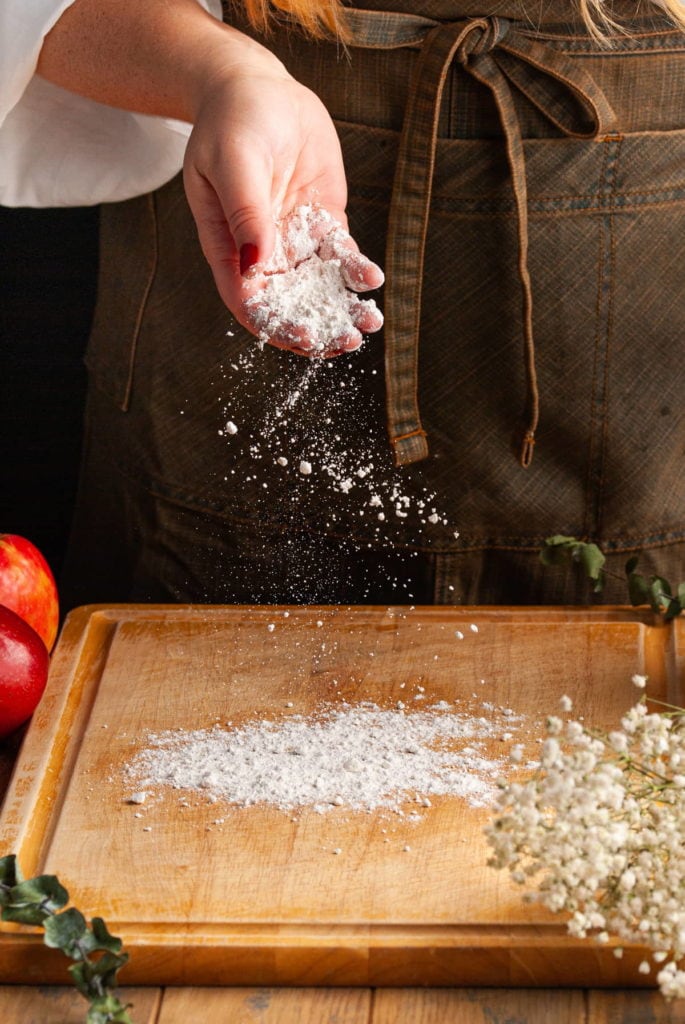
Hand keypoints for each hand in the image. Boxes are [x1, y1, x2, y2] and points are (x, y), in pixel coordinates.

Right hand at [183, 48, 383, 355]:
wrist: (257, 88)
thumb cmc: (232, 121)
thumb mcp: (232, 162)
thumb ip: (245, 213)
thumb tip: (256, 266)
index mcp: (229, 248)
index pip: (250, 303)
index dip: (276, 327)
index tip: (305, 335)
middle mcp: (262, 253)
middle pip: (289, 306)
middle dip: (319, 328)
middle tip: (348, 340)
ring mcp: (295, 241)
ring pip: (320, 289)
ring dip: (343, 309)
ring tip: (369, 322)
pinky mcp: (323, 224)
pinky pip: (341, 258)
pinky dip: (357, 272)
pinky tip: (371, 278)